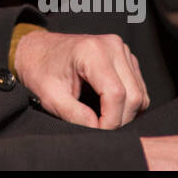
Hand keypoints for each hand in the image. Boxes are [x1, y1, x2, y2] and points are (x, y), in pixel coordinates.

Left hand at [12, 30, 149, 128]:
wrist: (38, 50)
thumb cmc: (41, 69)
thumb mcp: (50, 96)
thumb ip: (74, 114)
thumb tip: (97, 129)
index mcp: (92, 51)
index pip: (116, 94)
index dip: (110, 121)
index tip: (96, 131)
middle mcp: (112, 46)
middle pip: (133, 95)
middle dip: (119, 120)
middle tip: (98, 128)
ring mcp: (122, 50)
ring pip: (139, 94)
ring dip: (125, 113)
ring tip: (101, 118)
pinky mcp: (126, 58)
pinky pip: (138, 88)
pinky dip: (128, 104)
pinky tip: (108, 107)